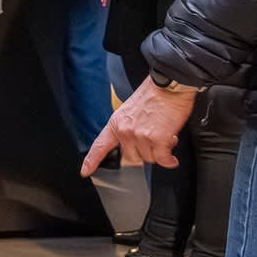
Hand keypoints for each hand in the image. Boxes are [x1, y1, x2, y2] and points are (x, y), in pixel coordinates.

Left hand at [82, 80, 197, 175]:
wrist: (169, 85)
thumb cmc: (154, 94)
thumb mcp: (131, 110)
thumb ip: (129, 127)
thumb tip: (138, 141)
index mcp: (116, 123)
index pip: (100, 145)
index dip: (92, 160)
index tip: (85, 171)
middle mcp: (125, 131)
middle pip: (132, 157)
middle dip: (146, 151)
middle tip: (155, 139)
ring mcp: (140, 136)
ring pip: (149, 158)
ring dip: (159, 151)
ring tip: (165, 135)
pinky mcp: (157, 139)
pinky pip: (162, 159)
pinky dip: (168, 160)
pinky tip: (171, 157)